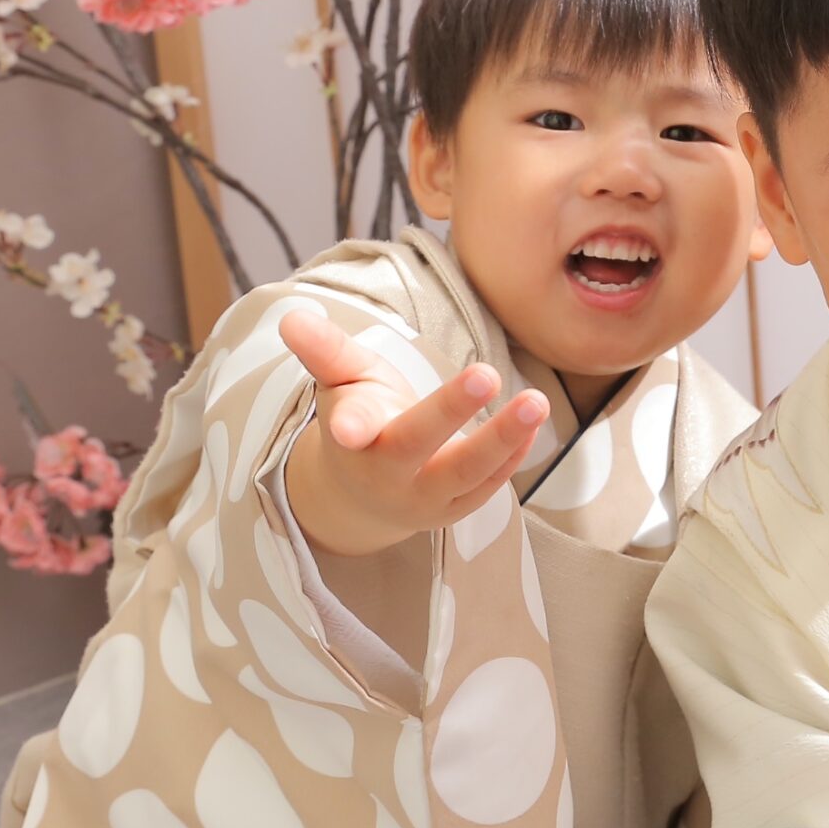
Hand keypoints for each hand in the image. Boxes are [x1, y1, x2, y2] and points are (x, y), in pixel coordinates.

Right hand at [277, 308, 548, 555]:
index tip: (349, 425)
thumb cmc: (358, 418)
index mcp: (350, 438)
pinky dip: (512, 457)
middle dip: (449, 412)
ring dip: (502, 438)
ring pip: (464, 472)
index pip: (347, 430)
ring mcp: (422, 497)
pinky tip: (534, 424)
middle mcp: (385, 473)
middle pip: (415, 445)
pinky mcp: (453, 510)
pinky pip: (487, 486)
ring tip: (537, 401)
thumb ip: (324, 350)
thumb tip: (291, 316)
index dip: (349, 425)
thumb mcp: (341, 380)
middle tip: (486, 373)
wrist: (363, 495)